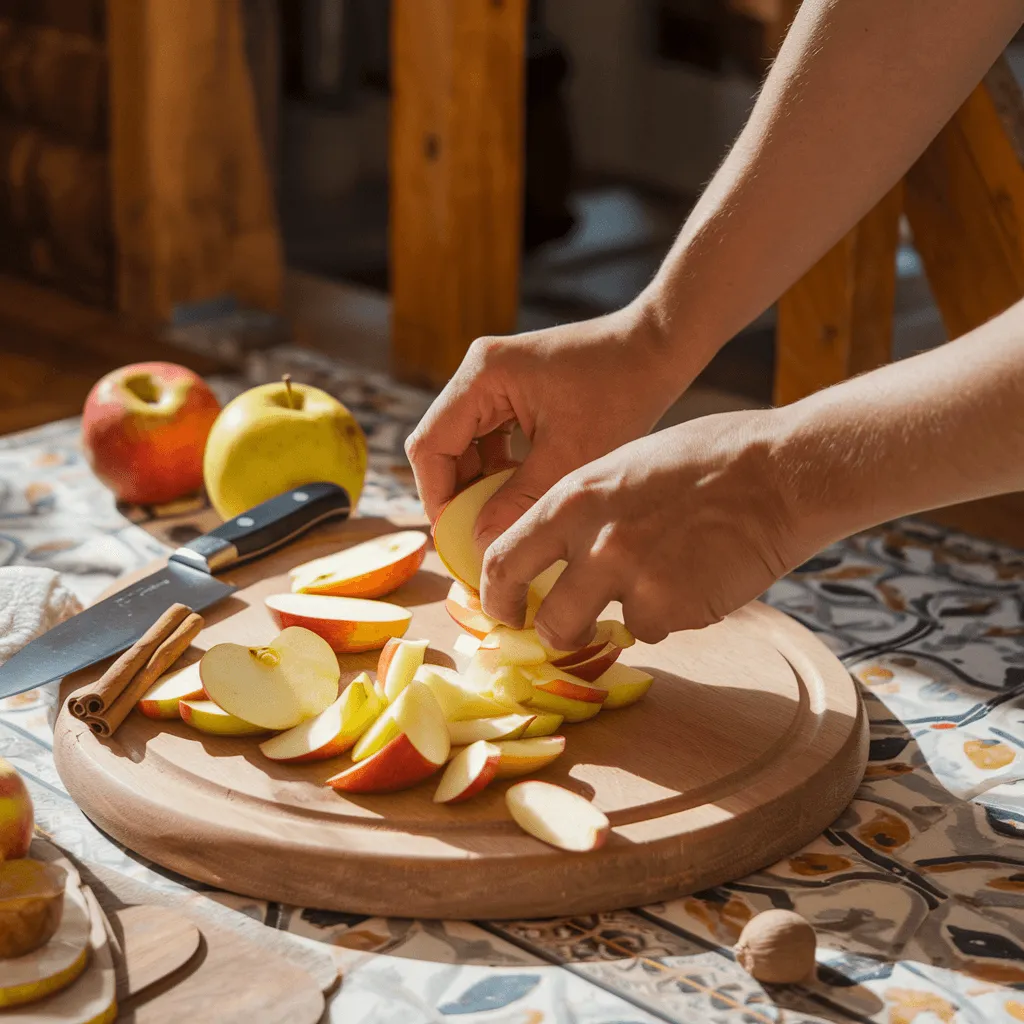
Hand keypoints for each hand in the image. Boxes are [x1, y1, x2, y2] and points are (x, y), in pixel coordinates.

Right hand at [405, 304, 688, 547]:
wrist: (658, 349)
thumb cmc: (621, 391)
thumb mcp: (570, 456)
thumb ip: (520, 502)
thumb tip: (482, 546)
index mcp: (482, 375)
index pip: (430, 444)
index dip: (437, 497)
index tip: (457, 538)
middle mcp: (479, 372)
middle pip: (442, 445)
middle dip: (458, 495)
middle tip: (478, 538)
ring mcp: (495, 379)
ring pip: (464, 445)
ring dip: (479, 485)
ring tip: (502, 520)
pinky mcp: (514, 390)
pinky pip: (489, 438)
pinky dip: (498, 470)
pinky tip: (523, 495)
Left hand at [479, 409, 805, 649]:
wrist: (780, 471)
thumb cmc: (708, 458)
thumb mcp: (624, 466)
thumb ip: (585, 510)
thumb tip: (557, 550)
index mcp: (574, 498)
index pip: (503, 558)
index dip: (496, 594)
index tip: (503, 609)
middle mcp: (595, 541)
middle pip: (546, 619)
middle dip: (550, 635)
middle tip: (560, 635)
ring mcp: (634, 578)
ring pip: (601, 631)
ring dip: (617, 622)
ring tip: (655, 585)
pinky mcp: (675, 607)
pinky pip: (654, 628)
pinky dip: (668, 614)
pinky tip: (696, 578)